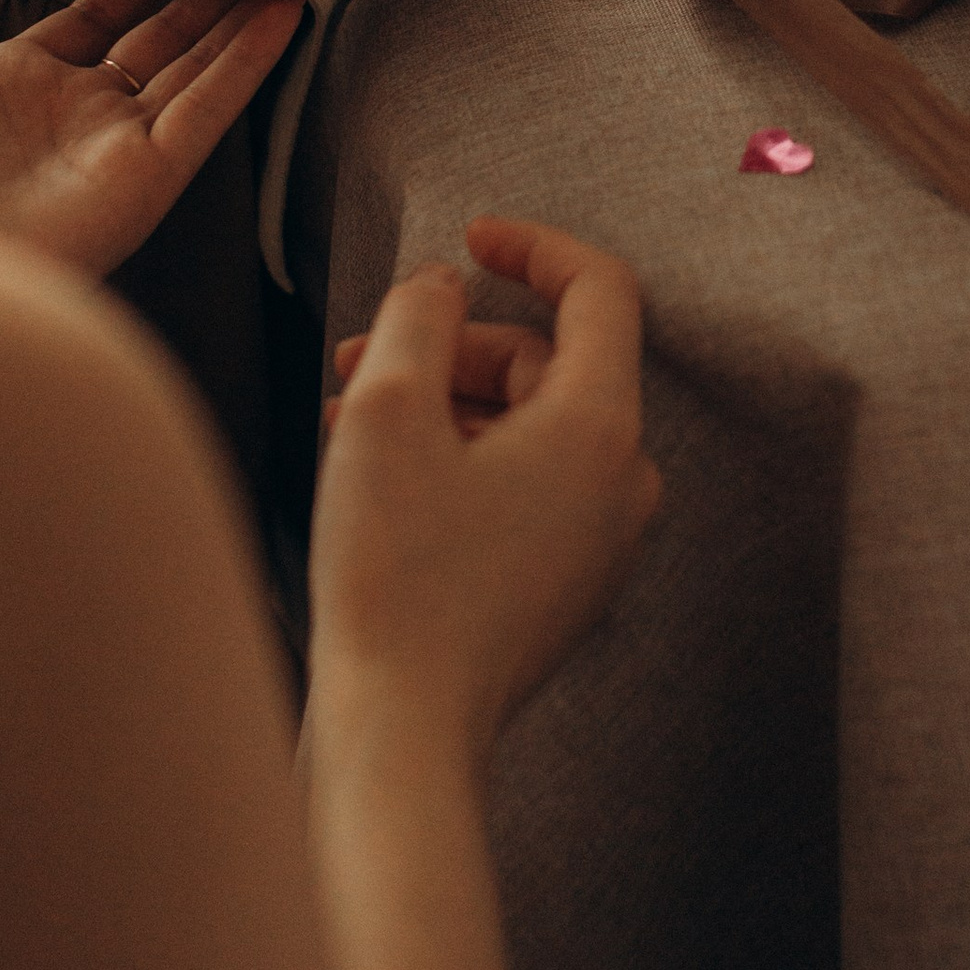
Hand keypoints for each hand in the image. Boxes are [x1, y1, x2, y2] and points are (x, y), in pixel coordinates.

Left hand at [0, 0, 306, 274]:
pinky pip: (210, 107)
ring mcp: (117, 146)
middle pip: (167, 36)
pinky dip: (250, 60)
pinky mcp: (147, 177)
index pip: (103, 14)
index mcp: (18, 80)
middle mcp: (78, 112)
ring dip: (251, 13)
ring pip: (202, 64)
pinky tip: (285, 9)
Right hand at [310, 218, 661, 767]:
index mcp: (600, 429)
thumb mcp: (387, 412)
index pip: (599, 292)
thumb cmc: (395, 580)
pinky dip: (457, 460)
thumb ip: (420, 316)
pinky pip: (522, 485)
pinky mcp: (564, 582)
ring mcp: (598, 539)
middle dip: (449, 346)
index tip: (471, 237)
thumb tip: (441, 286)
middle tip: (359, 357)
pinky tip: (377, 474)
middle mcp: (621, 482)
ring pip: (524, 426)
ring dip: (439, 404)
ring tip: (348, 417)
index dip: (533, 246)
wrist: (403, 733)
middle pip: (545, 363)